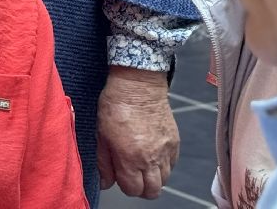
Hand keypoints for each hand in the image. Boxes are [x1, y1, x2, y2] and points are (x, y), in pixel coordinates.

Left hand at [96, 65, 178, 197]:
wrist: (138, 86)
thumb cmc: (116, 106)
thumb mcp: (101, 135)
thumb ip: (104, 163)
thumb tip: (106, 183)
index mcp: (130, 158)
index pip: (133, 190)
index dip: (125, 186)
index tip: (120, 176)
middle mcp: (151, 159)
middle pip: (152, 191)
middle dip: (141, 188)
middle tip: (133, 176)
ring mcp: (165, 151)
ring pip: (164, 180)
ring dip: (153, 177)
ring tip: (142, 164)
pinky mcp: (175, 143)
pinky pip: (172, 165)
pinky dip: (163, 165)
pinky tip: (152, 154)